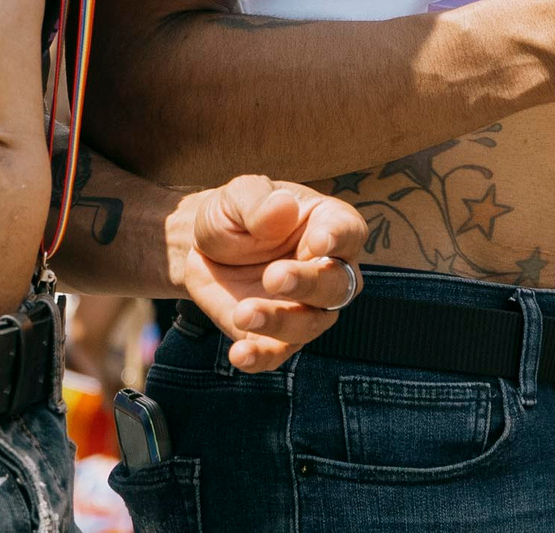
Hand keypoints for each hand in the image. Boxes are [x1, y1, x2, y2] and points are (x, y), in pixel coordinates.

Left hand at [165, 174, 366, 373]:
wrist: (205, 247)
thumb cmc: (236, 213)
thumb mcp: (238, 196)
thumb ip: (258, 202)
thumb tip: (281, 210)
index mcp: (329, 225)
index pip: (349, 232)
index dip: (339, 238)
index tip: (321, 240)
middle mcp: (328, 271)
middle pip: (338, 285)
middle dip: (309, 284)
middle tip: (274, 277)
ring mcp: (305, 308)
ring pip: (311, 324)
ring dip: (280, 322)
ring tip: (243, 312)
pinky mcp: (275, 338)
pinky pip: (277, 354)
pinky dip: (261, 357)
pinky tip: (239, 354)